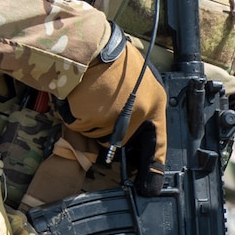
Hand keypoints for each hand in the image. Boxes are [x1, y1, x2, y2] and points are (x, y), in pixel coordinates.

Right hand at [63, 30, 167, 167]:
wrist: (89, 46)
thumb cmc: (113, 58)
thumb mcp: (138, 79)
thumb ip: (138, 105)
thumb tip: (129, 130)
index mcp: (154, 104)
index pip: (158, 141)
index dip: (155, 166)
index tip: (152, 188)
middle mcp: (137, 116)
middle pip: (120, 139)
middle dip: (109, 126)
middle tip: (102, 100)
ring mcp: (114, 121)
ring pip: (97, 133)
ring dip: (91, 118)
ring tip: (91, 92)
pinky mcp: (91, 121)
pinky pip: (80, 127)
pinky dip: (76, 116)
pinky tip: (79, 96)